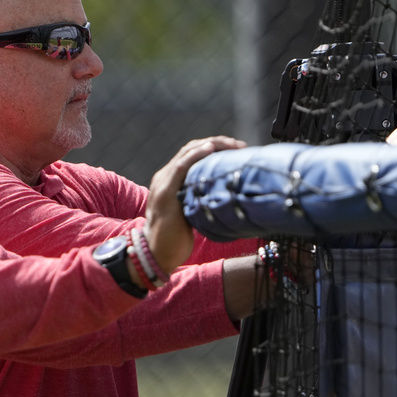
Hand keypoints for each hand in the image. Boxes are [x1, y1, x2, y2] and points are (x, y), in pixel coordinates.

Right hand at [142, 136, 245, 273]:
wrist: (156, 254)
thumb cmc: (175, 239)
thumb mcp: (191, 213)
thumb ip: (200, 200)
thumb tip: (224, 197)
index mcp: (170, 180)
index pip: (192, 154)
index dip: (215, 147)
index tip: (236, 150)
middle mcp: (165, 177)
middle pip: (192, 148)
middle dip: (218, 143)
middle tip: (240, 145)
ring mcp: (163, 183)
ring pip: (188, 152)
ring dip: (213, 144)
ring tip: (232, 145)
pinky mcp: (165, 192)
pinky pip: (181, 167)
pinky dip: (196, 155)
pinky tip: (210, 149)